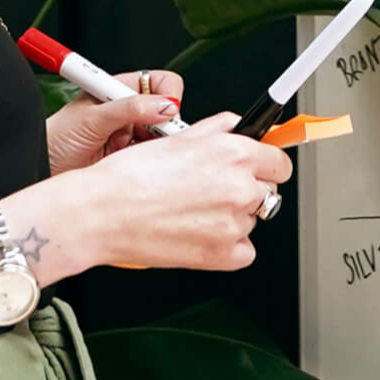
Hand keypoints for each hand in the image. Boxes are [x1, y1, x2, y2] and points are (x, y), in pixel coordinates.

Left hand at [45, 68, 186, 175]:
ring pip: (163, 136)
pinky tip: (140, 164)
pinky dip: (153, 161)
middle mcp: (128, 110)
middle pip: (167, 110)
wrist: (41, 170)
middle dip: (168, 124)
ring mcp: (130, 135)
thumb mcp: (91, 119)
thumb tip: (166, 105)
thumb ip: (129, 109)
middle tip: (159, 137)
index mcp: (119, 89)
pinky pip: (153, 157)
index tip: (166, 112)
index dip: (168, 95)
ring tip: (144, 153)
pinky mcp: (129, 158)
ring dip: (160, 144)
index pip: (160, 82)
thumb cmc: (54, 140)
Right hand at [73, 112, 290, 271]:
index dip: (266, 166)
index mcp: (234, 154)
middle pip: (267, 192)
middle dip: (246, 191)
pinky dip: (227, 247)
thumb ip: (215, 129)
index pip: (279, 163)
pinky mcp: (222, 254)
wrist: (100, 214)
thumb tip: (234, 125)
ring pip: (251, 221)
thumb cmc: (128, 177)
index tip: (259, 170)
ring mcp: (234, 223)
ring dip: (231, 218)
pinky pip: (243, 252)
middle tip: (211, 192)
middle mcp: (240, 187)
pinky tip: (199, 235)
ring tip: (191, 212)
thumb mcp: (175, 139)